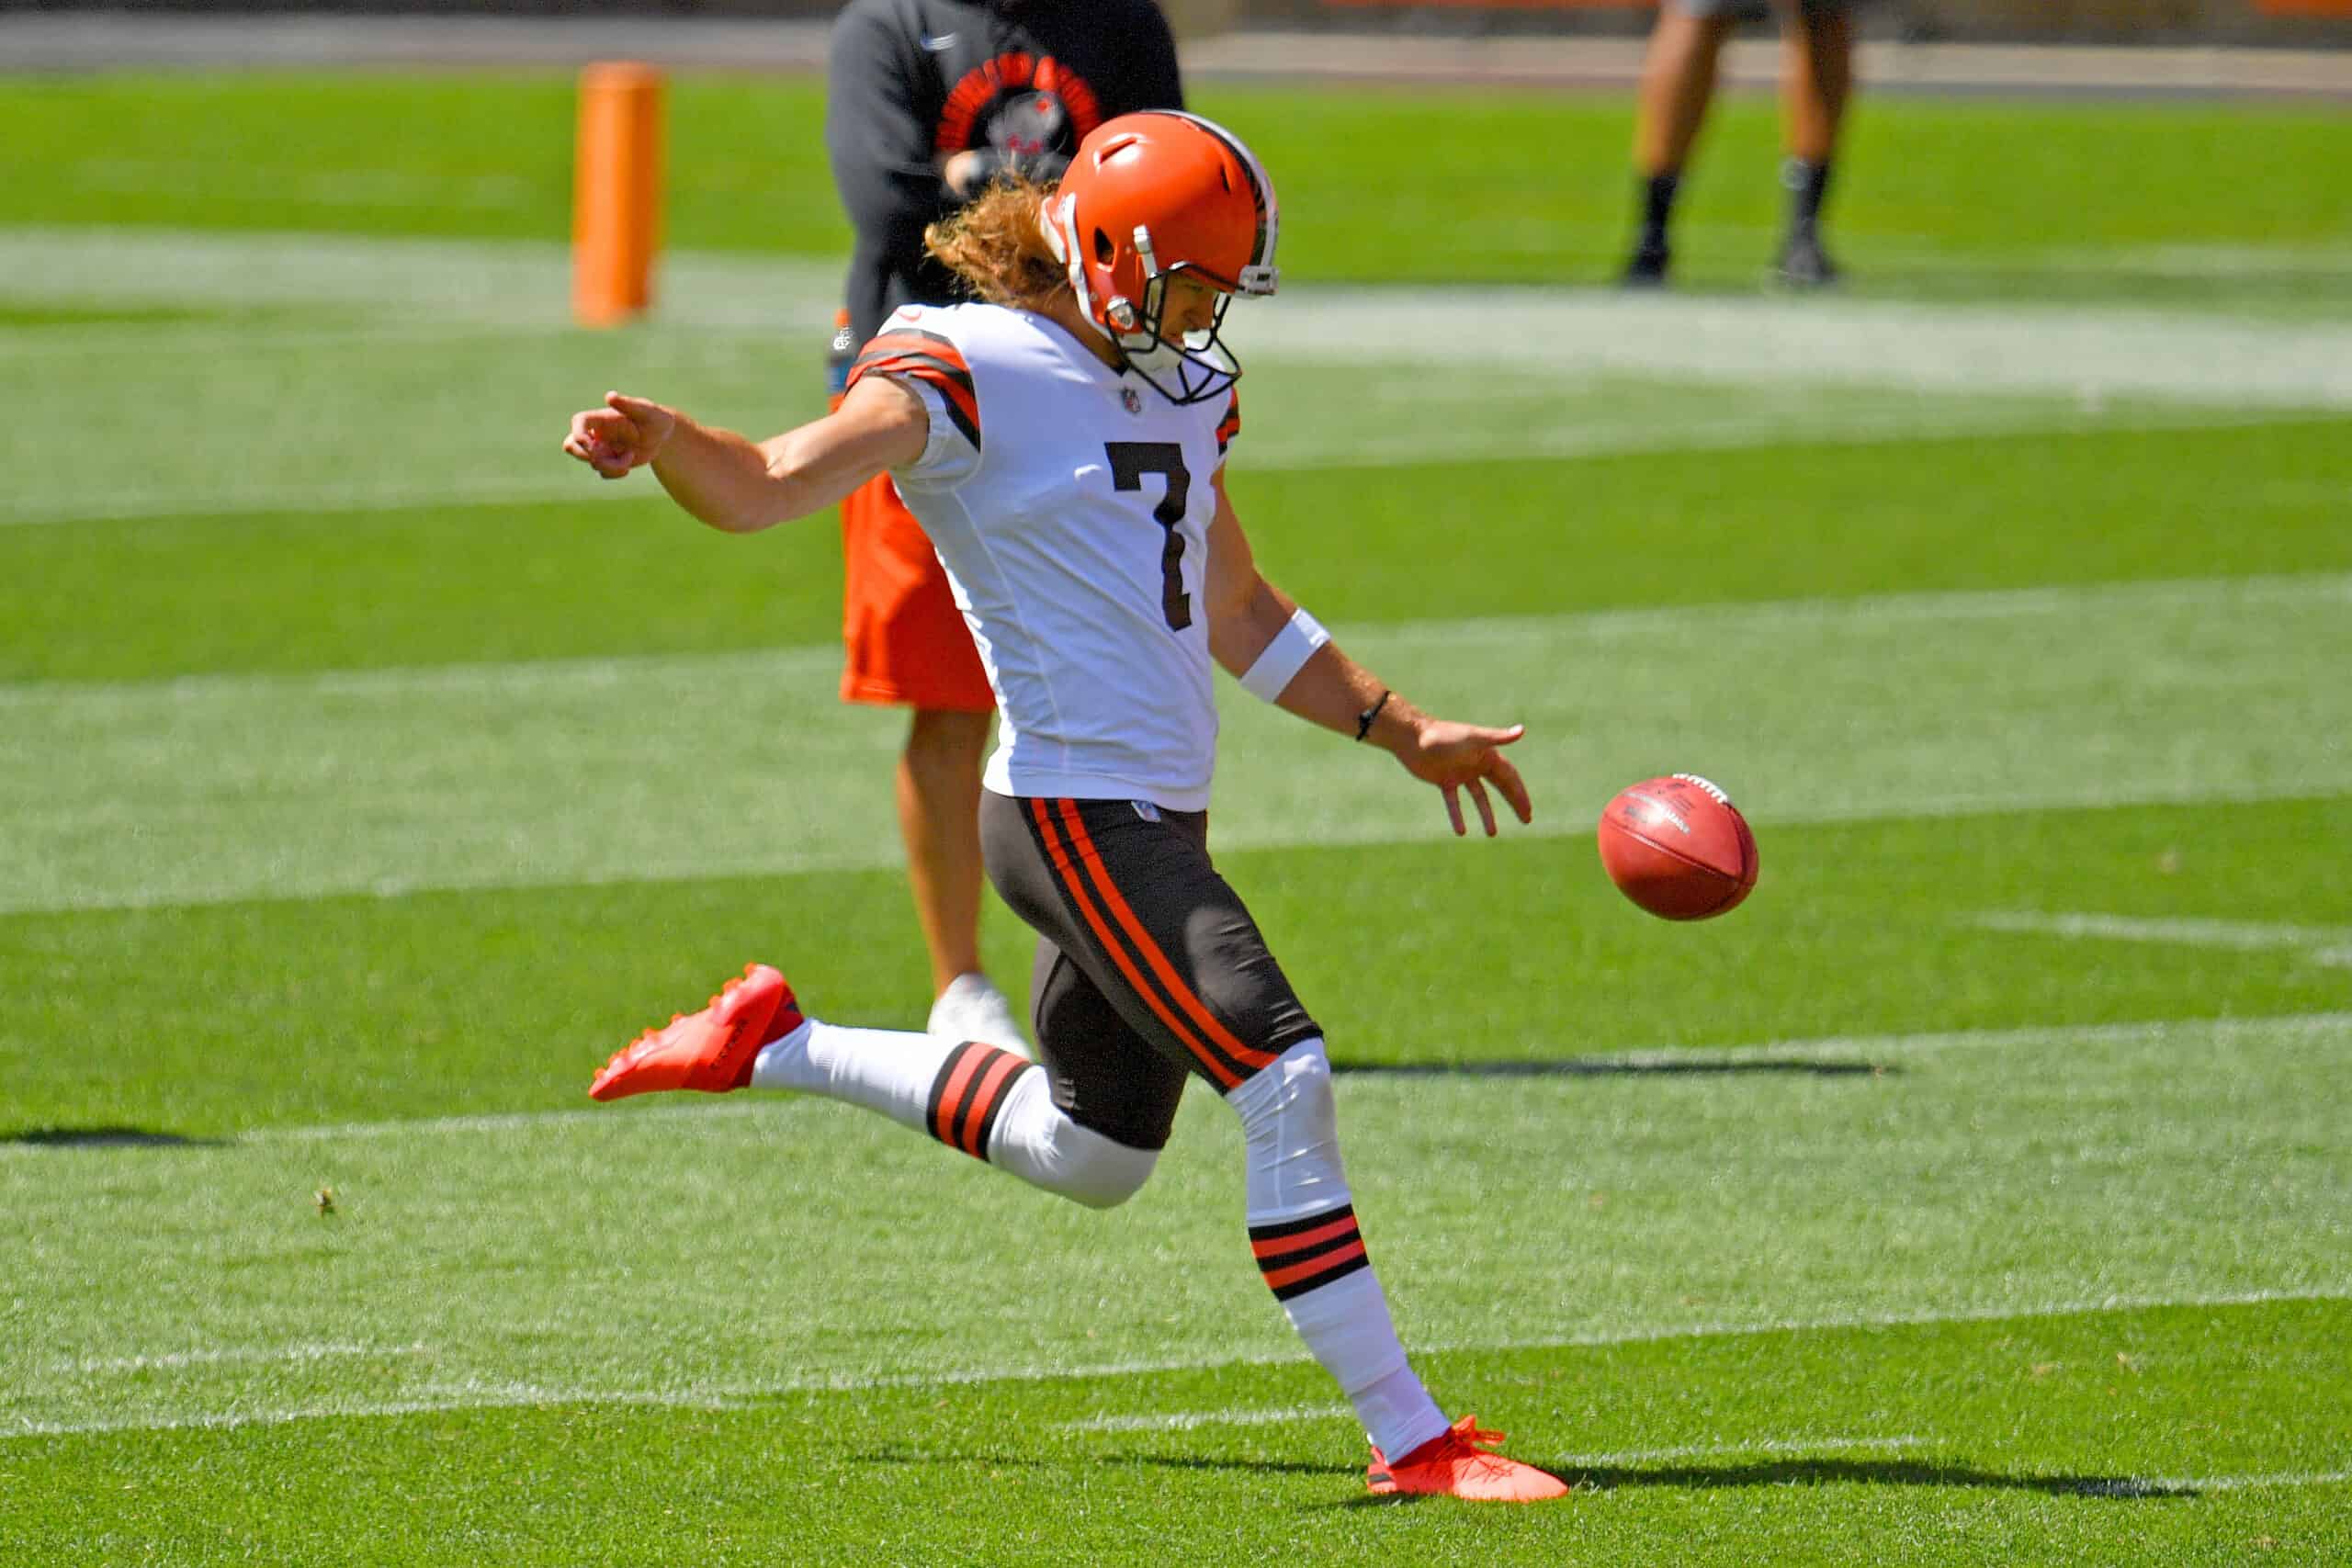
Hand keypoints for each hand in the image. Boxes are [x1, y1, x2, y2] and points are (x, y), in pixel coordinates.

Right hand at [563, 391, 676, 479]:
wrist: (663, 437)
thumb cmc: (655, 418)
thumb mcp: (646, 411)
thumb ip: (628, 404)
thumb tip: (610, 396)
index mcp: (601, 418)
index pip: (578, 422)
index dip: (578, 434)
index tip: (593, 445)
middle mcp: (597, 433)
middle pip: (571, 445)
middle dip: (584, 455)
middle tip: (603, 457)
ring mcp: (601, 448)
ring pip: (591, 462)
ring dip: (611, 465)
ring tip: (631, 455)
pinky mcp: (609, 462)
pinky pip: (602, 473)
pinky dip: (614, 473)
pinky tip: (629, 466)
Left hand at [1391, 718, 1532, 837]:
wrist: (1412, 739)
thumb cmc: (1444, 737)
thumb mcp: (1473, 739)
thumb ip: (1497, 737)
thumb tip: (1522, 730)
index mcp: (1487, 755)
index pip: (1510, 777)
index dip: (1520, 794)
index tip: (1528, 811)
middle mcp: (1477, 764)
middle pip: (1500, 786)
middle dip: (1513, 802)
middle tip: (1525, 821)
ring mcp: (1461, 773)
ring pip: (1479, 796)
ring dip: (1486, 814)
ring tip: (1492, 834)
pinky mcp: (1444, 780)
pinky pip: (1454, 801)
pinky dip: (1457, 815)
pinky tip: (1461, 832)